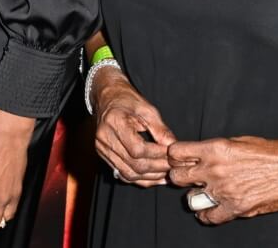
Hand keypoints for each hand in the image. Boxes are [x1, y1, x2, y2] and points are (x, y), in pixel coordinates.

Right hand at [92, 66, 174, 185]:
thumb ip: (160, 129)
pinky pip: (123, 174)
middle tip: (175, 166)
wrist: (108, 99)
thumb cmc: (127, 101)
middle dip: (158, 167)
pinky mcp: (104, 156)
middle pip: (134, 164)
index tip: (173, 153)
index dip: (158, 154)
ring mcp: (102, 149)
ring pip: (129, 174)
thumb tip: (174, 147)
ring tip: (168, 173)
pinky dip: (141, 179)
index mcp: (114, 122)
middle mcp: (104, 138)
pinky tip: (156, 177)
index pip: (138, 149)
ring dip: (151, 177)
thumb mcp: (147, 109)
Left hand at [167, 136, 277, 224]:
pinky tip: (211, 209)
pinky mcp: (235, 208)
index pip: (176, 152)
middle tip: (189, 177)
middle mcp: (215, 169)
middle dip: (180, 176)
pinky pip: (208, 216)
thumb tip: (199, 154)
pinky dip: (207, 215)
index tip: (180, 159)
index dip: (176, 156)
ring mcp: (224, 190)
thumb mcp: (238, 141)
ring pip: (189, 199)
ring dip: (194, 196)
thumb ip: (215, 150)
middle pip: (177, 176)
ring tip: (203, 193)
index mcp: (215, 149)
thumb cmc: (272, 153)